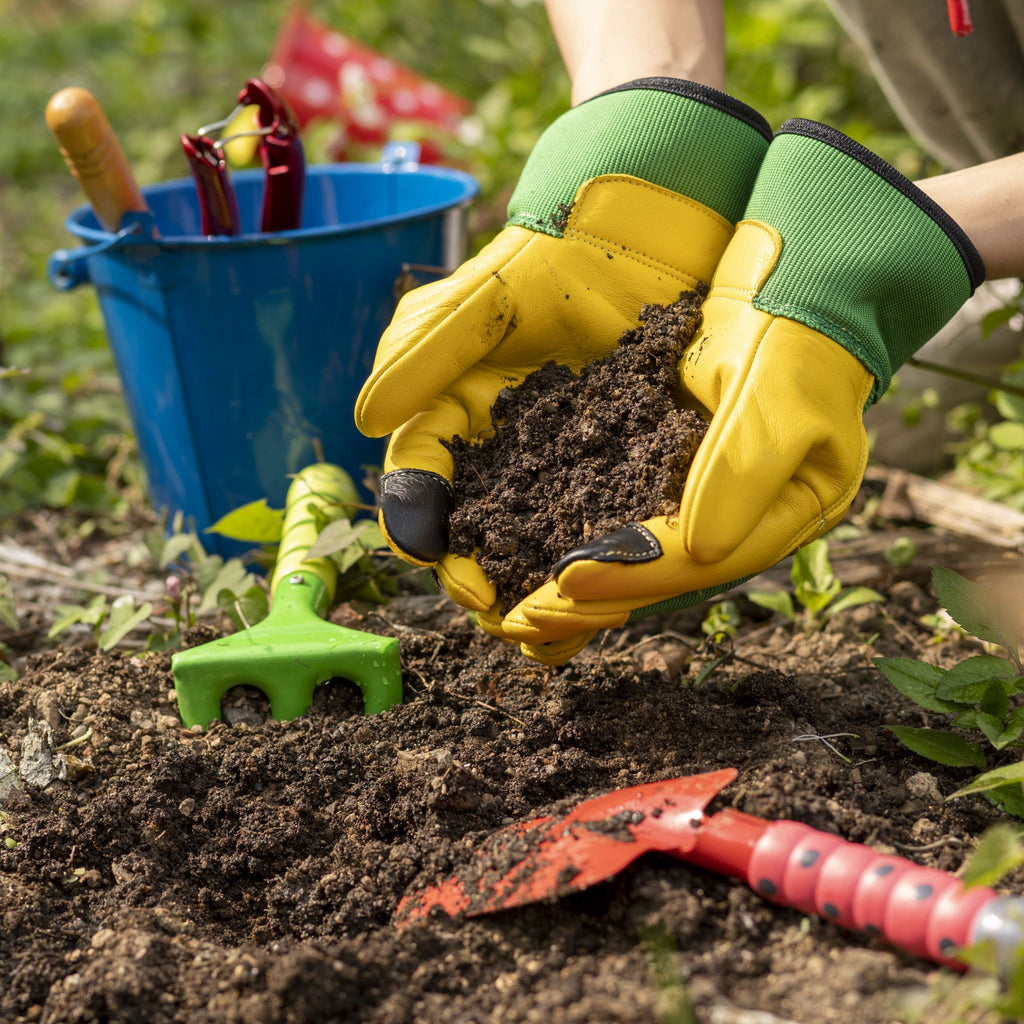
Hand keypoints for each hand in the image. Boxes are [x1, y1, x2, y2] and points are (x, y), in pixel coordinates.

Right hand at [355, 79, 771, 638]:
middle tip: (515, 620)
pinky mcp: (607, 482)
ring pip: (530, 554)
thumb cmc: (545, 268)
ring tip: (563, 629)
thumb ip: (419, 356)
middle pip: (474, 542)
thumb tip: (362, 420)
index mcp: (444, 427)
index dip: (428, 536)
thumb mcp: (476, 304)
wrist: (629, 249)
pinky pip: (594, 540)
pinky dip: (598, 575)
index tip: (455, 572)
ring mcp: (547, 478)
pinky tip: (615, 603)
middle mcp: (489, 463)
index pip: (420, 493)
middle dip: (488, 586)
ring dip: (539, 598)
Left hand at [502, 118, 984, 662]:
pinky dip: (582, 538)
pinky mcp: (676, 475)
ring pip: (639, 559)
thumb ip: (744, 468)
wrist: (791, 280)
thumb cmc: (794, 328)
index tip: (566, 584)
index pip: (702, 557)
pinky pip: (625, 519)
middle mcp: (747, 519)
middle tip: (522, 623)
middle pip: (663, 576)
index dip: (633, 574)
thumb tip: (703, 549)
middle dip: (593, 601)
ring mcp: (711, 501)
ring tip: (517, 612)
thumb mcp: (777, 390)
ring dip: (580, 585)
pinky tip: (534, 554)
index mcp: (790, 510)